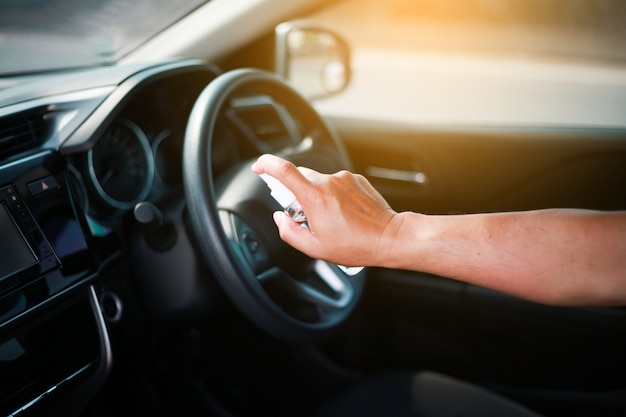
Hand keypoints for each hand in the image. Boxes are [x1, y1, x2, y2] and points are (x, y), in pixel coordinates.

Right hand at [251, 154, 397, 266]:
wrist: (388, 237)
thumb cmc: (356, 245)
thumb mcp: (314, 248)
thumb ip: (289, 232)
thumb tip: (280, 219)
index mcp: (315, 198)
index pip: (284, 171)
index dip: (266, 165)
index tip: (259, 167)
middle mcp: (329, 182)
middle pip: (300, 178)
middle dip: (297, 194)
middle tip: (305, 216)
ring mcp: (344, 179)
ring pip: (319, 182)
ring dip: (317, 196)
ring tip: (331, 219)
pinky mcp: (356, 179)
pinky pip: (336, 183)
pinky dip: (334, 196)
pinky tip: (344, 214)